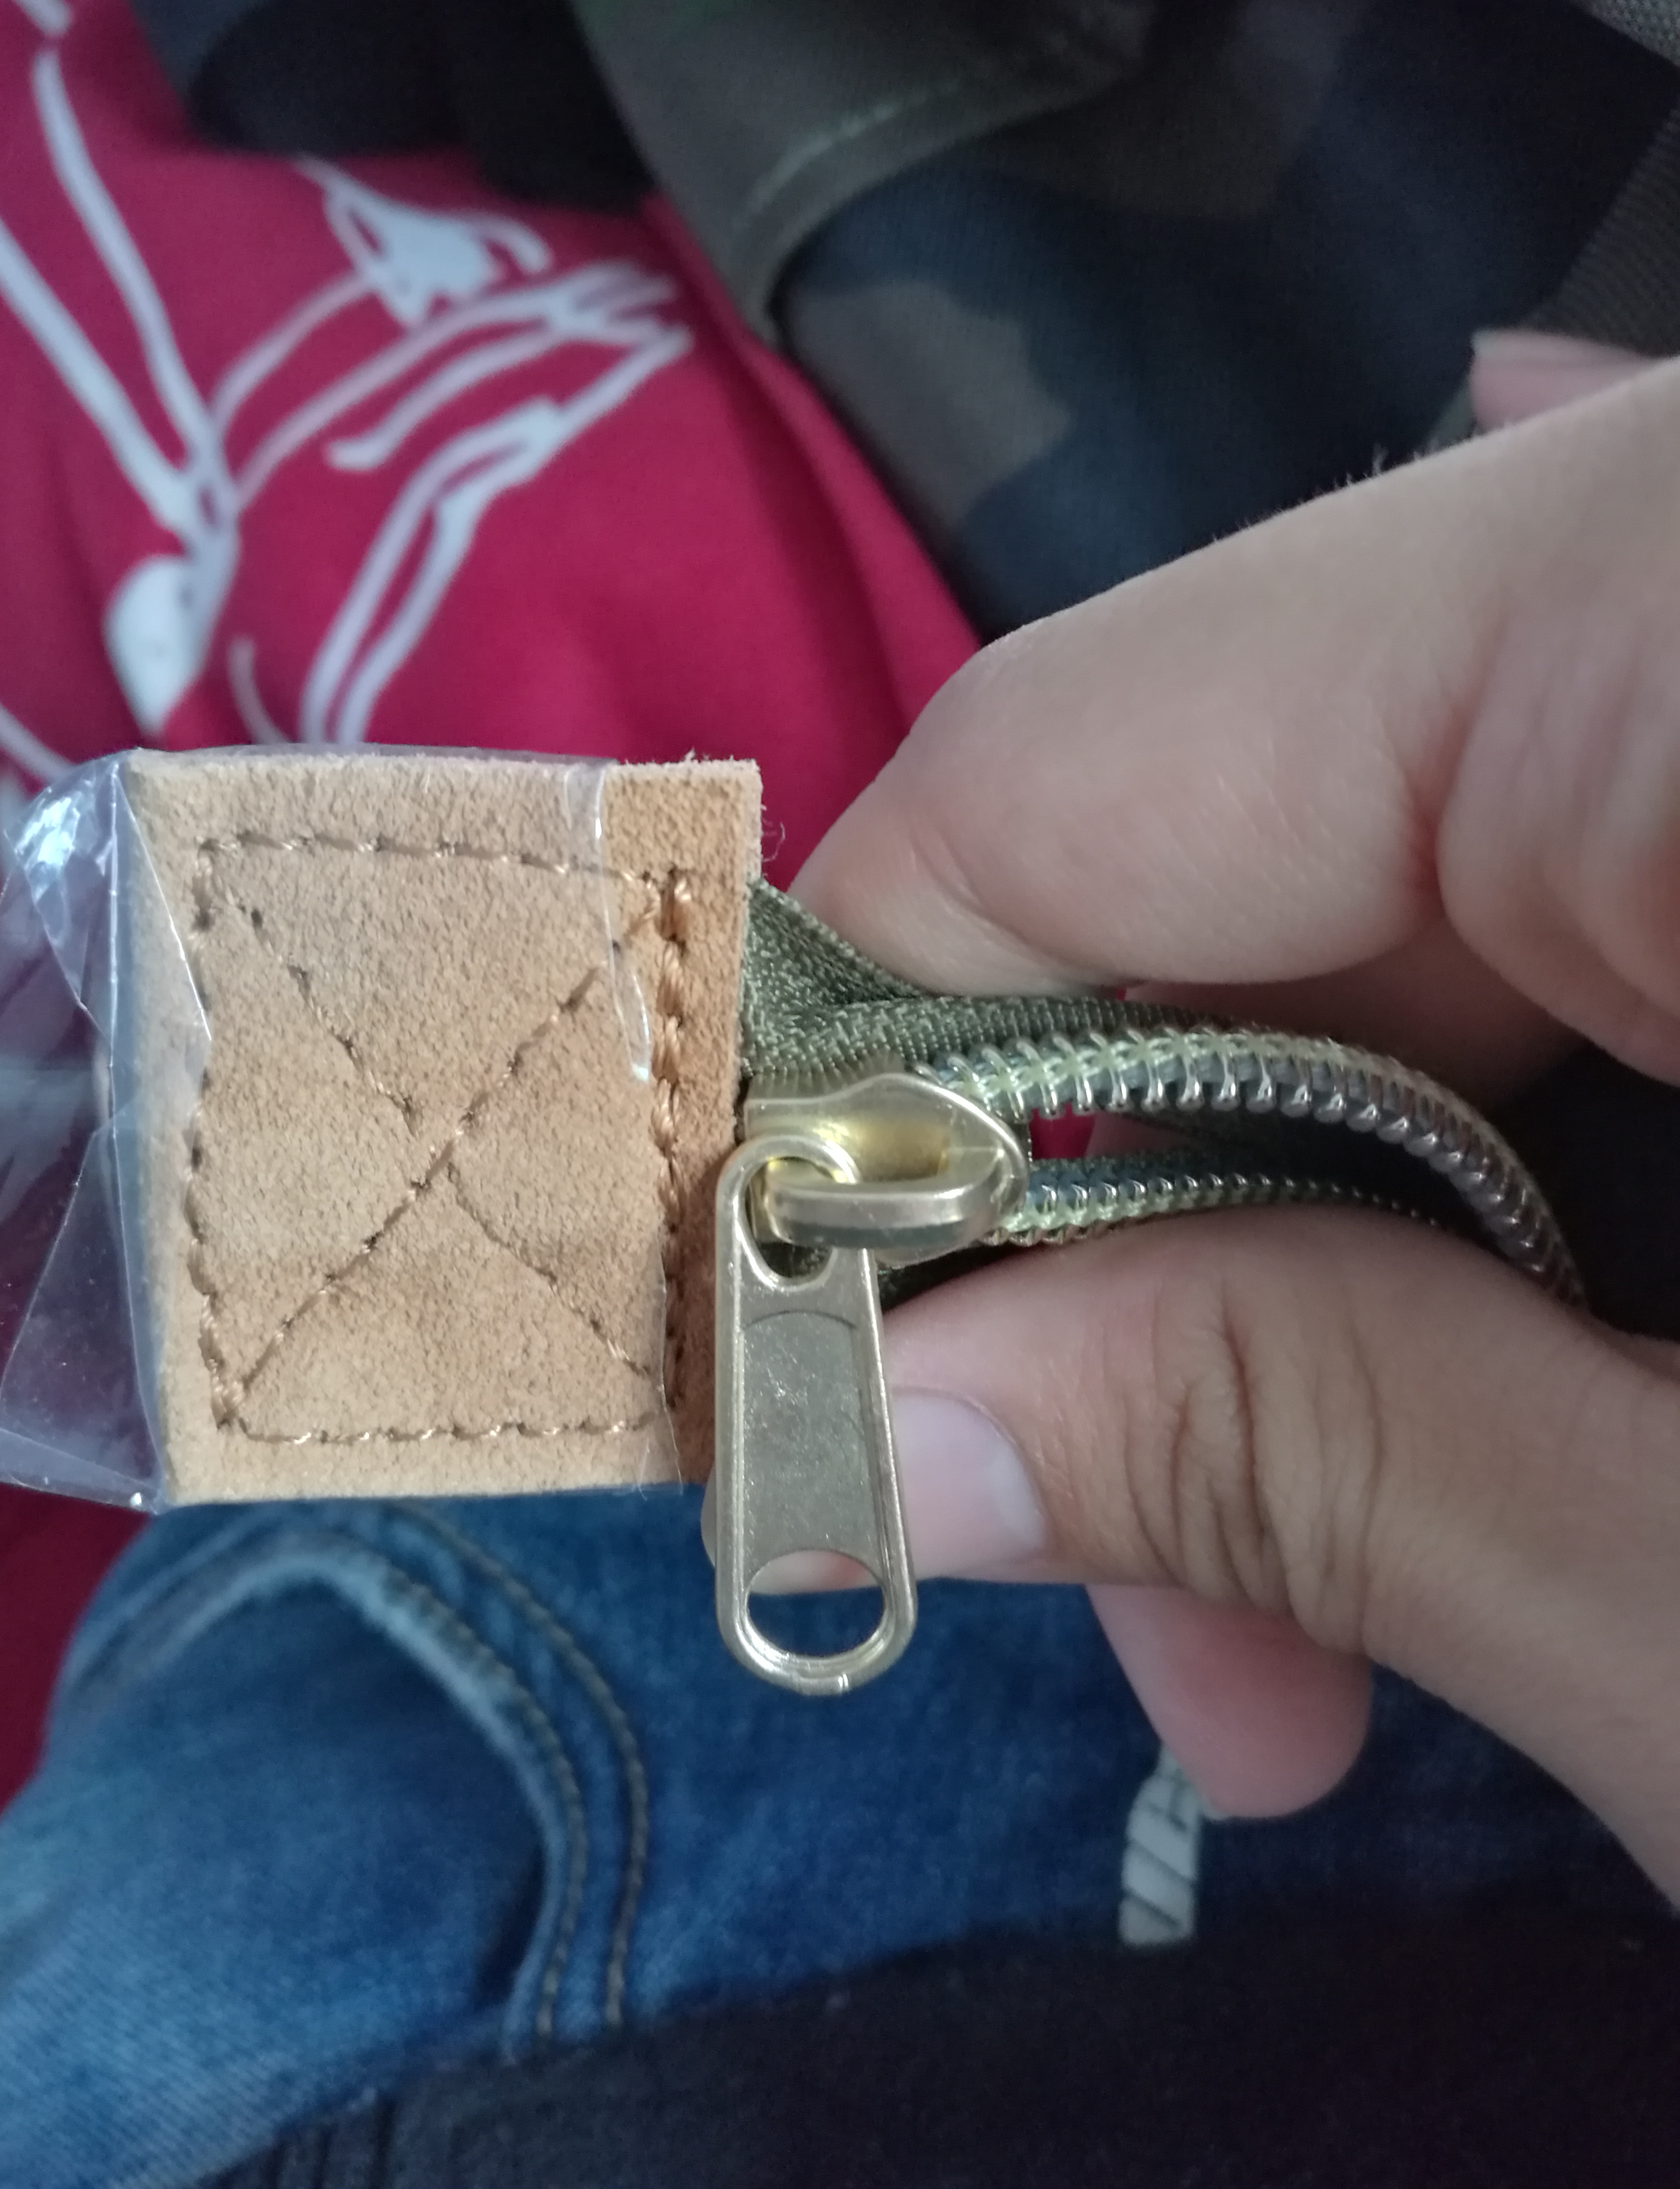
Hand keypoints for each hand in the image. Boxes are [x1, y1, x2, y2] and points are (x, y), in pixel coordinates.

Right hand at [795, 334, 1679, 1898]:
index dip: (862, 1098)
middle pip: (1242, 830)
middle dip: (1157, 1246)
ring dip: (1356, 1238)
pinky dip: (1513, 1121)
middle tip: (1187, 1644)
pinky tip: (1525, 1333)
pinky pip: (1585, 867)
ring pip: (1415, 875)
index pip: (1069, 772)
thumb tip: (879, 1425)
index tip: (830, 1412)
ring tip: (1363, 1595)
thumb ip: (1324, 1447)